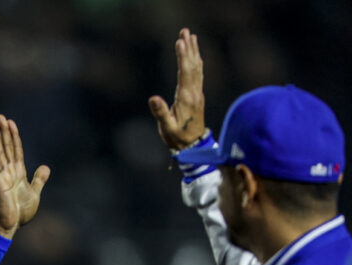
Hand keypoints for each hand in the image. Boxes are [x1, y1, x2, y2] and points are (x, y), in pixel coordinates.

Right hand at [0, 114, 50, 236]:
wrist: (11, 226)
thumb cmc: (19, 212)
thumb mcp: (34, 193)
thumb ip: (39, 179)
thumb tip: (46, 167)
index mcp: (17, 173)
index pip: (15, 150)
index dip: (14, 136)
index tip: (10, 122)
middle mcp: (8, 172)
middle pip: (6, 148)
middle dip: (3, 132)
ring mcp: (2, 178)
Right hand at [148, 28, 206, 150]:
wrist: (193, 147)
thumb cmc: (177, 138)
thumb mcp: (166, 128)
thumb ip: (161, 112)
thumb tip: (153, 98)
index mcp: (186, 98)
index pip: (185, 73)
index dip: (183, 57)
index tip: (180, 42)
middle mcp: (194, 93)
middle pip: (193, 65)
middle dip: (189, 47)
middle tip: (185, 31)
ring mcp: (197, 93)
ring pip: (197, 67)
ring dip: (194, 51)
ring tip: (191, 35)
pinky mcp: (197, 95)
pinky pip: (198, 73)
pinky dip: (196, 61)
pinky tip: (195, 54)